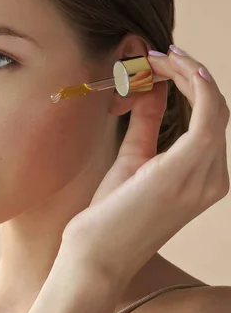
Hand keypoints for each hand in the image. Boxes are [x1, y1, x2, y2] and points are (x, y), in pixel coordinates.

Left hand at [60, 48, 229, 285]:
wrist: (95, 257)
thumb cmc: (111, 216)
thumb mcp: (133, 160)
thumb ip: (147, 125)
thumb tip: (153, 88)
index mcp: (205, 179)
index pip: (210, 120)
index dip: (190, 85)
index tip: (162, 63)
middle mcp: (215, 179)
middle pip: (216, 108)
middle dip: (188, 74)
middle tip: (156, 54)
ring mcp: (205, 176)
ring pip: (214, 106)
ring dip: (186, 73)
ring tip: (155, 57)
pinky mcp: (187, 169)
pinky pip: (207, 114)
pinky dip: (195, 84)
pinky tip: (175, 66)